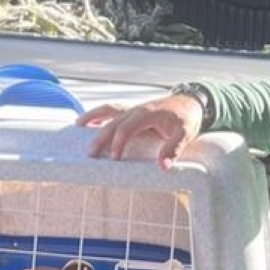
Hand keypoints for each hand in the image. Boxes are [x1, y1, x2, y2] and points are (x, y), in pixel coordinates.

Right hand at [78, 94, 203, 168]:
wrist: (191, 102)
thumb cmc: (187, 119)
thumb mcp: (185, 135)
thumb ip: (173, 149)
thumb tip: (163, 166)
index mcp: (147, 114)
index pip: (126, 128)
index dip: (119, 143)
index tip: (114, 159)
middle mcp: (137, 109)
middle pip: (113, 122)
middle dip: (101, 137)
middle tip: (90, 154)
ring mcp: (134, 108)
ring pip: (109, 111)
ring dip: (93, 117)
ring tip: (78, 125)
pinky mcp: (133, 111)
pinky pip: (113, 110)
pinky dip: (99, 114)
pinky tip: (89, 122)